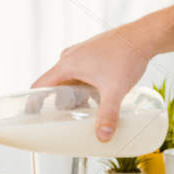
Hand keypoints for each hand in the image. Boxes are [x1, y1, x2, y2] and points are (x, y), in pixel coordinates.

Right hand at [32, 23, 153, 139]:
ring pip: (70, 80)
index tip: (31, 117)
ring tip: (88, 110)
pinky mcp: (93, 53)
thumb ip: (108, 115)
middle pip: (56, 86)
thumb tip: (103, 137)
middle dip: (62, 104)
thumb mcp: (114, 90)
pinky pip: (81, 73)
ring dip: (75, 95)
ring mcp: (82, 54)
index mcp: (67, 65)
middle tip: (70, 120)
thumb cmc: (125, 56)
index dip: (33, 102)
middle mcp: (71, 57)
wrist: (142, 36)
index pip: (40, 86)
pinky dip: (85, 86)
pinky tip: (99, 96)